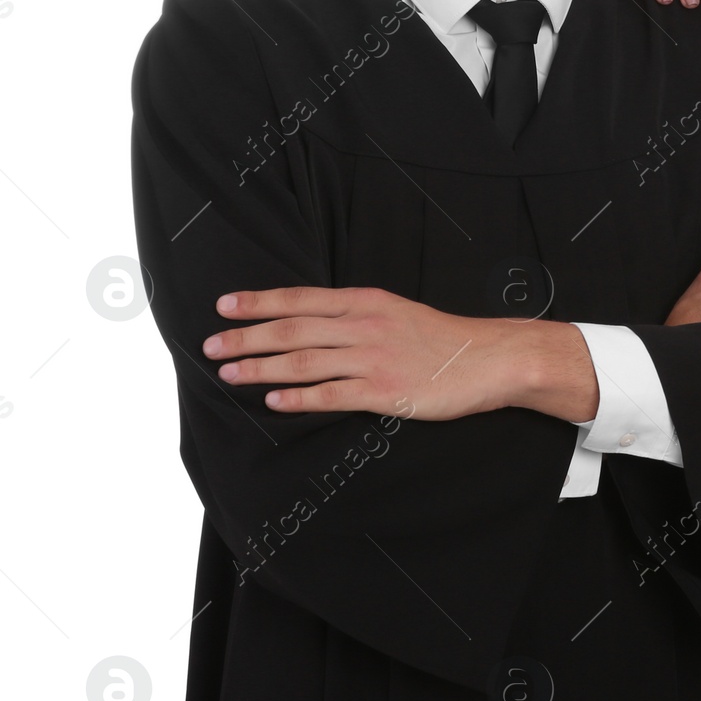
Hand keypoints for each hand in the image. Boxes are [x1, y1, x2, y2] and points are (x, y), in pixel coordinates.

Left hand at [203, 286, 597, 421]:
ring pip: (304, 362)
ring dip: (261, 368)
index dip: (259, 302)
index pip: (301, 299)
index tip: (225, 305)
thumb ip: (357, 315)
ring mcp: (372, 359)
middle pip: (292, 330)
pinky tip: (273, 401)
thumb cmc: (444, 338)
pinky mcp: (384, 391)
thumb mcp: (397, 311)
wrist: (489, 359)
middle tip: (210, 345)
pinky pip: (331, 396)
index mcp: (366, 302)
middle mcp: (364, 326)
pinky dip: (298, 398)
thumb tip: (313, 323)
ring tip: (229, 373)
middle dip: (247, 337)